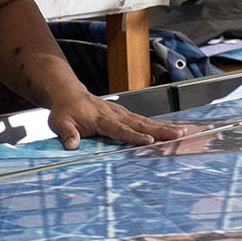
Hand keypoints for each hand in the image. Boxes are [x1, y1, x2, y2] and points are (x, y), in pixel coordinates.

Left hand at [47, 90, 185, 150]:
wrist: (70, 94)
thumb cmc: (66, 110)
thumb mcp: (59, 122)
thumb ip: (67, 133)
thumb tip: (72, 145)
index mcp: (101, 119)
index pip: (120, 129)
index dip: (134, 136)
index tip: (149, 141)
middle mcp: (116, 114)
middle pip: (141, 124)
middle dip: (161, 130)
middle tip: (177, 135)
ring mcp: (122, 113)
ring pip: (146, 121)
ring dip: (164, 127)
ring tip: (182, 132)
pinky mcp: (125, 114)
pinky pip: (144, 120)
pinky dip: (159, 125)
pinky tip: (171, 129)